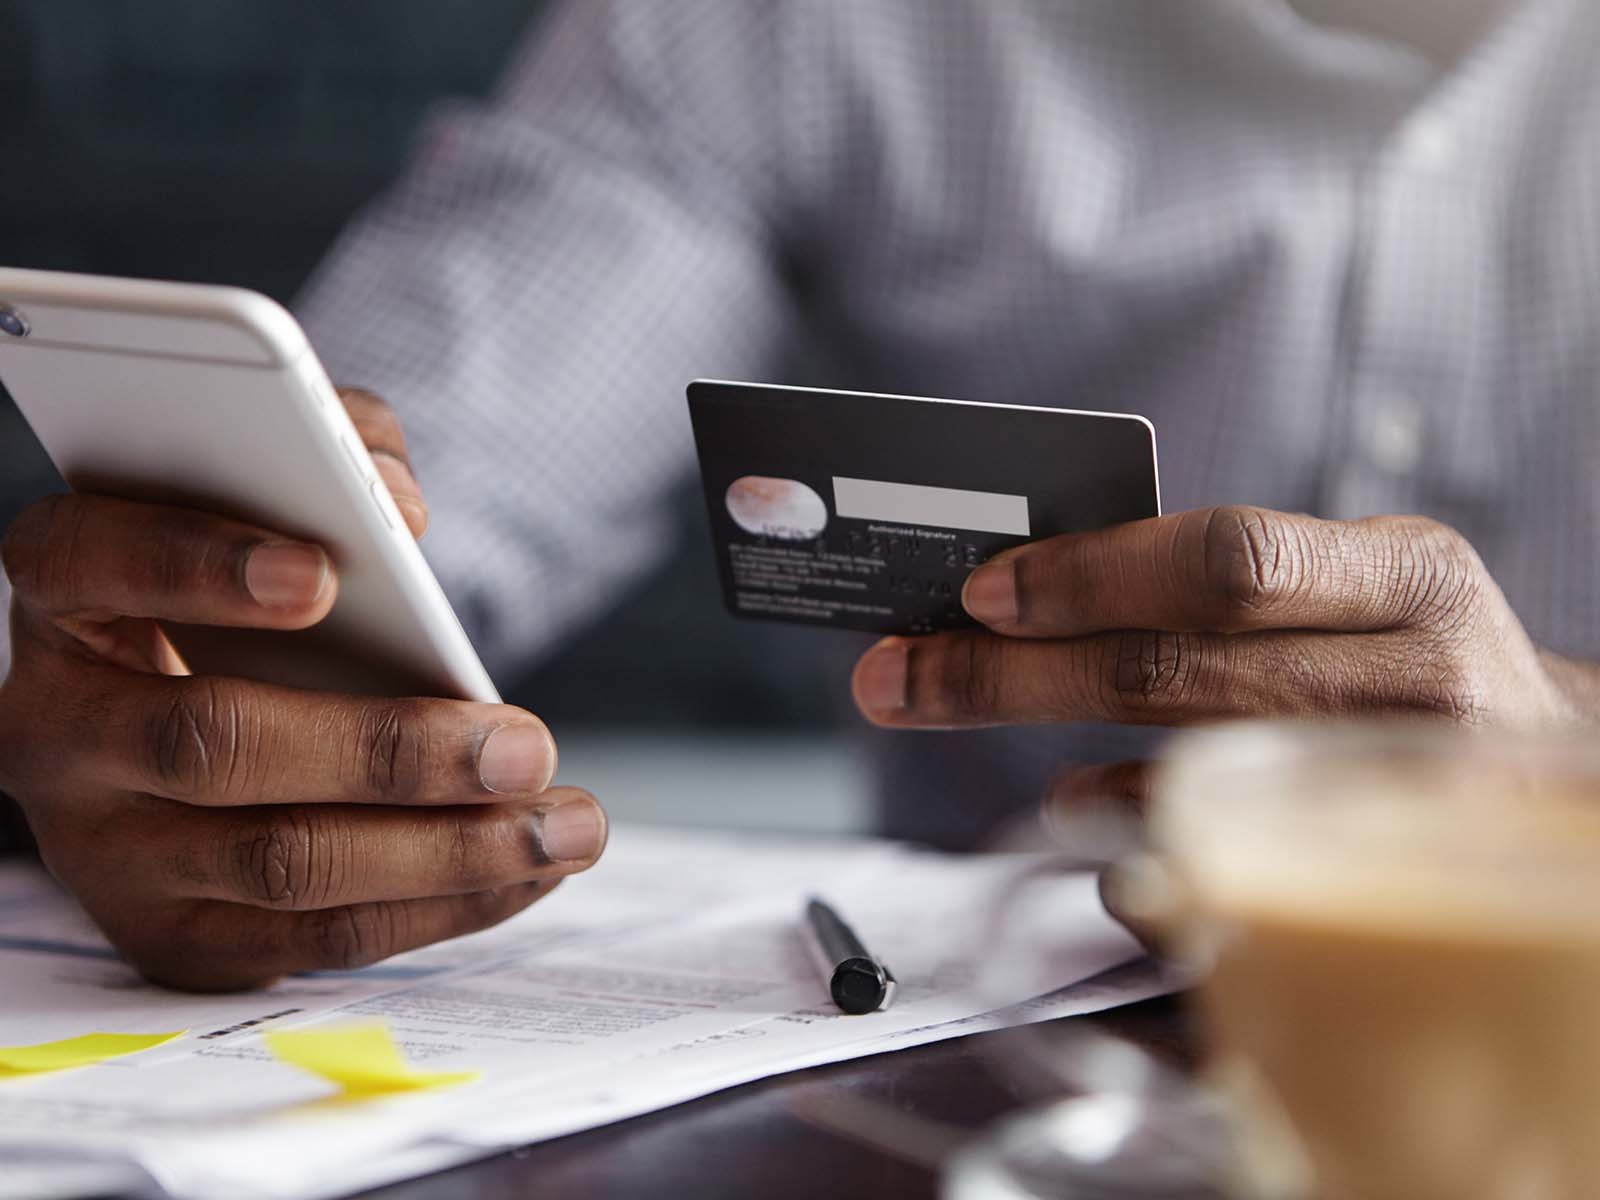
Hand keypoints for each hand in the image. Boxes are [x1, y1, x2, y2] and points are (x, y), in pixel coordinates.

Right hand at [0, 388, 605, 990]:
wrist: (171, 736)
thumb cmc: (240, 590)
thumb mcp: (267, 501)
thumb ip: (334, 455)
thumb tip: (400, 509)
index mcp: (66, 594)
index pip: (94, 562)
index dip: (199, 565)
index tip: (325, 574)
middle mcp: (59, 731)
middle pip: (214, 746)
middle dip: (389, 752)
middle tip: (525, 745)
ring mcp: (108, 852)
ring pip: (282, 864)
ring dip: (447, 851)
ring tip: (568, 825)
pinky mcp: (176, 937)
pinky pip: (319, 938)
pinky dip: (443, 907)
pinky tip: (530, 869)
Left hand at [851, 505, 1583, 819]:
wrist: (1556, 784)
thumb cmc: (1414, 670)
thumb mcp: (1360, 591)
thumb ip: (1231, 586)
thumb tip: (1024, 594)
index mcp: (1411, 574)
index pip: (1228, 560)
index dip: (1087, 576)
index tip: (976, 592)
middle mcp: (1423, 682)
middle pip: (1177, 671)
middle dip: (1007, 677)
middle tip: (900, 678)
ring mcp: (1406, 801)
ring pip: (1186, 782)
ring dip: (1049, 762)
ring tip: (962, 717)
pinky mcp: (1380, 900)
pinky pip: (1216, 879)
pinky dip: (1126, 843)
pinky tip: (1086, 812)